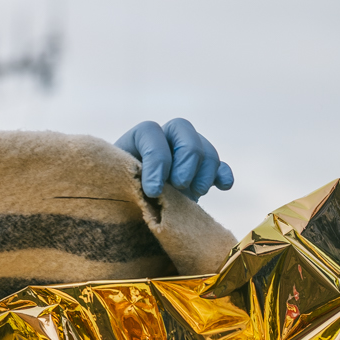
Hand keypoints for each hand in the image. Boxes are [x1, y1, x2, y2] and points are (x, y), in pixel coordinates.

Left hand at [114, 119, 233, 199]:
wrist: (130, 210)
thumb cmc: (117, 196)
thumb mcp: (115, 186)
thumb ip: (124, 181)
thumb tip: (145, 191)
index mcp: (138, 138)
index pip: (149, 132)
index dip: (156, 160)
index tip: (153, 191)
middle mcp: (165, 138)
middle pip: (184, 129)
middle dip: (185, 159)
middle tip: (180, 185)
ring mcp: (187, 153)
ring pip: (205, 148)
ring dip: (204, 171)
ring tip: (194, 194)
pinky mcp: (203, 171)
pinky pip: (221, 166)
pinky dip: (224, 174)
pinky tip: (223, 186)